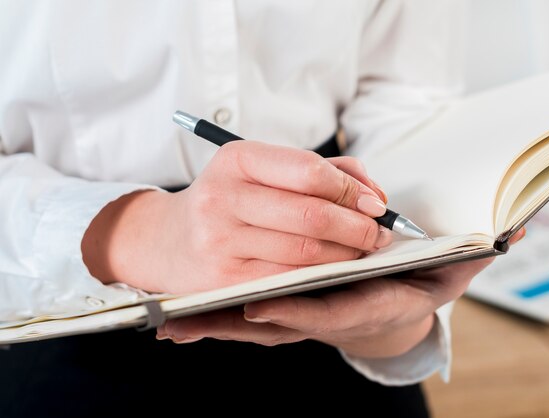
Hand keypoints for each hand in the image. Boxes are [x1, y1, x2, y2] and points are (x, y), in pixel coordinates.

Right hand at [82, 141, 389, 292]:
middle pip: (312, 215)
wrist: (167, 240)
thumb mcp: (263, 171)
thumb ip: (322, 172)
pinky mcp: (223, 280)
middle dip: (358, 227)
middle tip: (380, 234)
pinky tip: (336, 271)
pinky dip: (321, 277)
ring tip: (364, 252)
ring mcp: (220, 241)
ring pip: (304, 252)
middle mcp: (223, 197)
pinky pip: (287, 280)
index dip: (352, 189)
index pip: (309, 171)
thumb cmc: (230, 200)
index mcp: (237, 159)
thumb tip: (374, 193)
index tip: (376, 203)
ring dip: (346, 255)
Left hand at [156, 228, 525, 357]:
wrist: (402, 300)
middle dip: (236, 324)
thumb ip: (463, 258)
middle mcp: (329, 317)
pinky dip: (214, 322)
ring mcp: (303, 317)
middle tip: (189, 320)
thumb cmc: (417, 279)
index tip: (260, 305)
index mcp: (364, 307)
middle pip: (277, 327)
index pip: (329, 314)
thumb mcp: (444, 269)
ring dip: (214, 327)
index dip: (298, 310)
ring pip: (254, 329)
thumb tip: (505, 241)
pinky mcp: (284, 308)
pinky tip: (178, 327)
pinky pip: (244, 319)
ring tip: (169, 328)